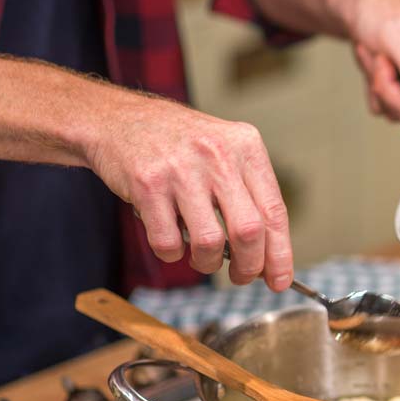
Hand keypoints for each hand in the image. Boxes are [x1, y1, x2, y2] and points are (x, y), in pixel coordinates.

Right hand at [85, 94, 291, 289]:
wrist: (119, 119)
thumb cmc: (179, 144)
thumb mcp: (225, 151)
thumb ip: (248, 193)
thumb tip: (268, 253)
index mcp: (246, 146)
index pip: (274, 211)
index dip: (280, 254)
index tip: (279, 281)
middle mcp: (218, 155)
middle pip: (249, 232)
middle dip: (249, 267)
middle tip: (241, 277)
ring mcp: (182, 169)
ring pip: (210, 243)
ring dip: (208, 263)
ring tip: (202, 257)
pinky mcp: (148, 184)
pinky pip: (168, 242)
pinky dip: (172, 254)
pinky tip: (172, 240)